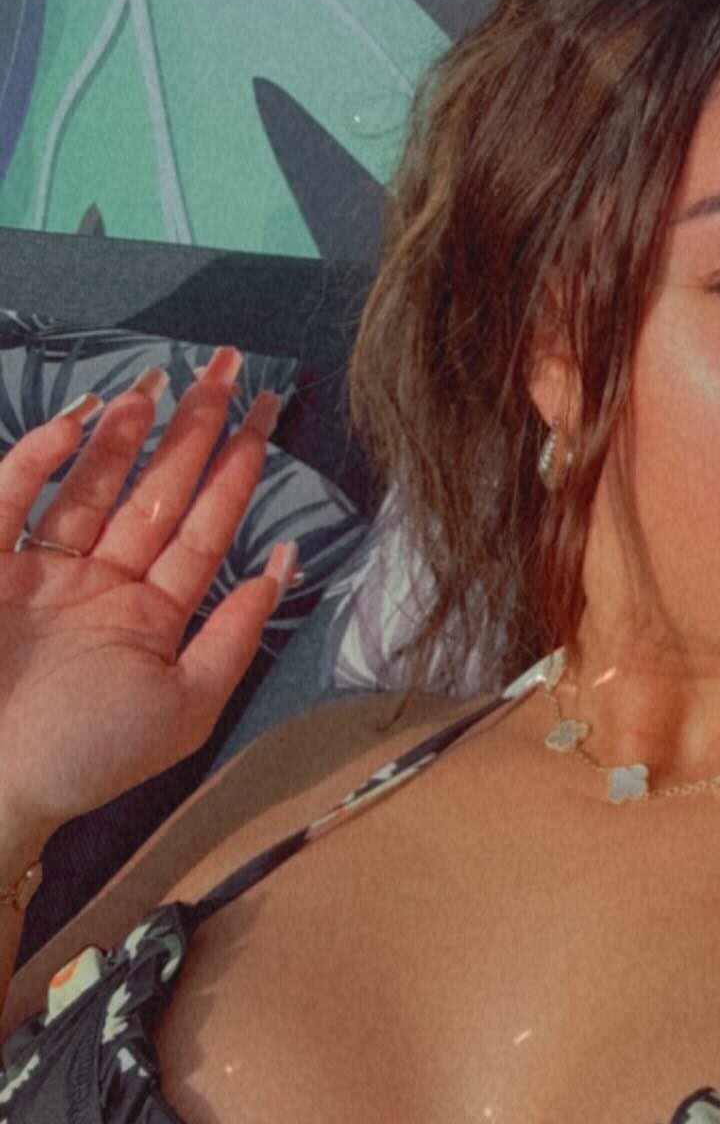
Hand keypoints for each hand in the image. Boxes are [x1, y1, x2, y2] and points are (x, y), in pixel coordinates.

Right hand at [0, 347, 294, 837]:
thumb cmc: (87, 757)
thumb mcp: (186, 706)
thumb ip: (235, 635)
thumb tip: (288, 564)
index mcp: (152, 614)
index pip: (206, 527)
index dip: (238, 469)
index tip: (269, 412)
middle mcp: (102, 581)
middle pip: (158, 490)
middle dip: (195, 429)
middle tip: (230, 366)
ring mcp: (42, 568)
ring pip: (93, 483)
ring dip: (128, 432)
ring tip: (165, 381)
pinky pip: (11, 496)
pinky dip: (39, 457)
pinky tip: (82, 419)